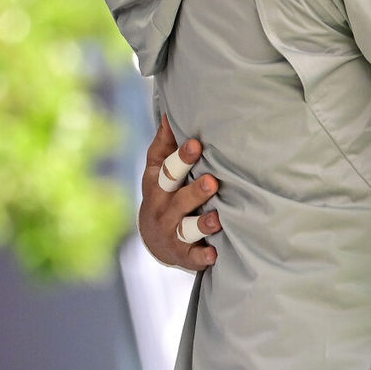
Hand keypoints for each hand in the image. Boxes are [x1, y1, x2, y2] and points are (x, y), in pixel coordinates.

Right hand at [139, 115, 220, 271]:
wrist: (153, 239)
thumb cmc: (163, 192)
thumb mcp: (157, 168)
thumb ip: (165, 143)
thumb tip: (171, 112)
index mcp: (157, 185)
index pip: (167, 170)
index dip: (181, 157)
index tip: (197, 144)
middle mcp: (162, 209)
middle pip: (178, 199)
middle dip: (195, 191)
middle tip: (212, 181)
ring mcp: (171, 233)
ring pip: (186, 228)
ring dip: (202, 223)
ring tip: (217, 218)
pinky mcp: (182, 254)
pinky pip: (192, 257)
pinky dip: (202, 257)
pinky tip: (214, 255)